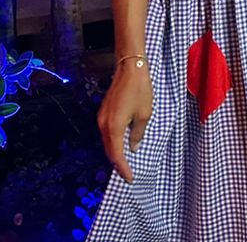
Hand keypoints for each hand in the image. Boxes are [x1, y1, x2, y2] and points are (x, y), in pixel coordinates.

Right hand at [96, 60, 152, 182]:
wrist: (130, 67)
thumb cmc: (139, 89)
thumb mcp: (144, 114)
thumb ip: (137, 133)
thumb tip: (133, 147)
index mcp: (114, 127)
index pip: (116, 155)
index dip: (123, 169)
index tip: (129, 178)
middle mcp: (104, 124)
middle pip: (109, 150)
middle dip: (118, 164)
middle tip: (127, 174)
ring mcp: (102, 117)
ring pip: (107, 142)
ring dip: (115, 153)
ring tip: (125, 163)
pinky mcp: (103, 112)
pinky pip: (107, 132)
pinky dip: (113, 142)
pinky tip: (121, 144)